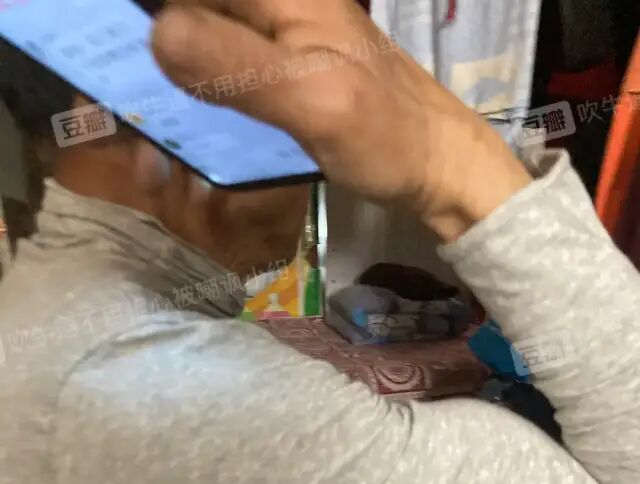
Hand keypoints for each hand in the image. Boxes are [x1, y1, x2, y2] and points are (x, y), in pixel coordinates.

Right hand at [152, 0, 530, 241]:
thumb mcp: (314, 101)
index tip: (107, 55)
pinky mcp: (274, 69)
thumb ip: (238, 68)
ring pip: (191, 38)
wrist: (435, 167)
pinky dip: (191, 102)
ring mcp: (270, 35)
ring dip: (160, 84)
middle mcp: (267, 2)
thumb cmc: (386, 134)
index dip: (139, 15)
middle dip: (139, 51)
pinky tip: (180, 140)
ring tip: (147, 142)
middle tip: (119, 112)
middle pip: (181, 10)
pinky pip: (214, 71)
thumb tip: (155, 35)